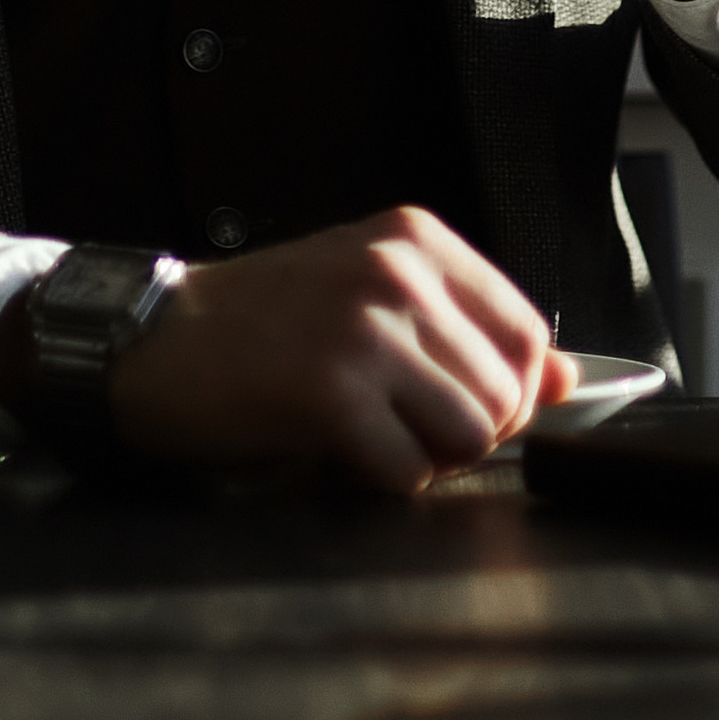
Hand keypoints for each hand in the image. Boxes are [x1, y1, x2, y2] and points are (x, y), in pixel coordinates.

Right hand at [103, 207, 577, 492]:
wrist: (153, 339)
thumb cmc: (263, 323)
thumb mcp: (370, 296)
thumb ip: (465, 329)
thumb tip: (565, 379)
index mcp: (415, 238)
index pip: (527, 333)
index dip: (508, 390)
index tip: (458, 403)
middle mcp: (398, 272)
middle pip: (506, 394)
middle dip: (465, 433)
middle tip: (397, 425)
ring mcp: (365, 330)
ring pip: (470, 436)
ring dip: (426, 457)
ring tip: (367, 433)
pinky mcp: (330, 392)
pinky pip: (409, 473)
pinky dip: (380, 481)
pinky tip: (334, 450)